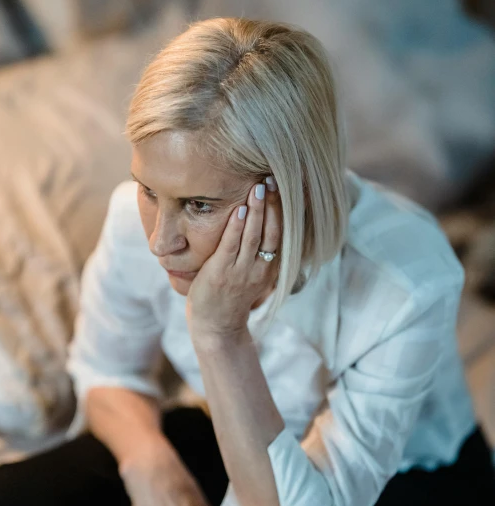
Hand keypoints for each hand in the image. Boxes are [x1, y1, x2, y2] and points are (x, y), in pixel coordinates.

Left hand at [186, 177, 281, 339]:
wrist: (217, 327)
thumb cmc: (232, 297)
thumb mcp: (254, 275)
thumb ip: (261, 253)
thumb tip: (265, 225)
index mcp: (271, 267)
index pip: (283, 233)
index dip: (286, 210)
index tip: (288, 187)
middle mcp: (261, 268)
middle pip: (273, 231)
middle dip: (275, 204)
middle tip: (275, 178)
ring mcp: (241, 271)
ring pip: (254, 236)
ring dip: (258, 210)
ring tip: (260, 186)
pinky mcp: (221, 272)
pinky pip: (231, 246)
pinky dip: (237, 227)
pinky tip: (241, 210)